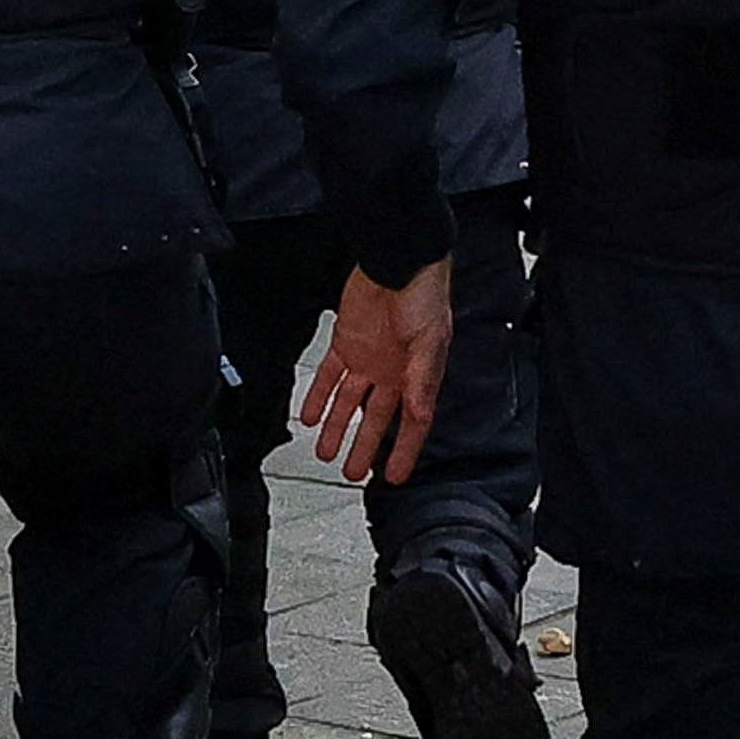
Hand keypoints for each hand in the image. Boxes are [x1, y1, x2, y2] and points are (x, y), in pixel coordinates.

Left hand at [302, 258, 455, 484]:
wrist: (397, 261)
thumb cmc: (424, 294)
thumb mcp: (429, 340)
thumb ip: (422, 379)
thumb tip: (418, 411)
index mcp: (418, 376)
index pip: (411, 424)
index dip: (403, 452)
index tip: (394, 476)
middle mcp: (393, 372)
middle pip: (376, 420)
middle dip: (365, 448)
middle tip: (354, 473)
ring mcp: (369, 359)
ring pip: (349, 403)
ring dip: (338, 428)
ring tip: (326, 453)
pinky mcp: (347, 343)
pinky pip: (328, 376)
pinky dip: (318, 397)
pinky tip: (310, 416)